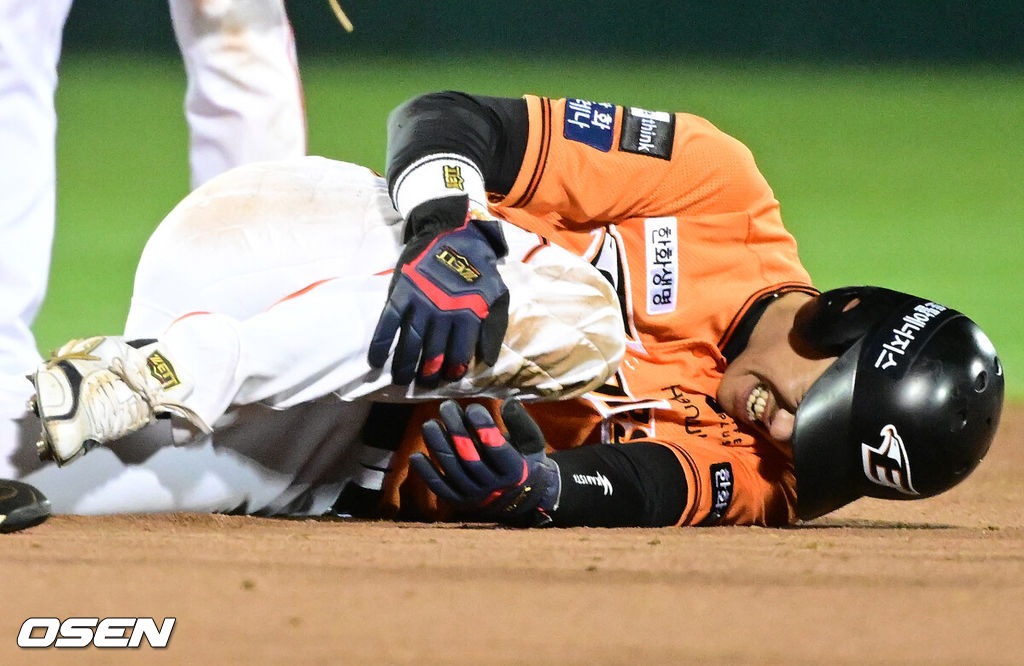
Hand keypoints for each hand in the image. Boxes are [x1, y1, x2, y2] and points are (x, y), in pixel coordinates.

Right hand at [367, 196, 509, 385]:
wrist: (454, 233)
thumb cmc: (479, 268)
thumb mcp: (497, 295)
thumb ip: (492, 327)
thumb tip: (486, 360)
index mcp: (468, 314)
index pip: (459, 353)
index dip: (452, 370)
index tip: (446, 378)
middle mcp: (443, 312)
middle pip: (433, 353)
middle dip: (427, 373)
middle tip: (423, 382)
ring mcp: (420, 303)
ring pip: (410, 343)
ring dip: (404, 365)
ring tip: (401, 378)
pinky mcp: (401, 293)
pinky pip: (388, 323)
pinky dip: (381, 344)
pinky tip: (376, 361)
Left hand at [410, 399, 559, 526]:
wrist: (522, 499)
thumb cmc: (526, 462)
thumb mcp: (533, 443)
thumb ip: (521, 423)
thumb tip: (507, 402)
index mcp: (514, 471)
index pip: (495, 448)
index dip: (482, 427)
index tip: (472, 408)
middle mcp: (493, 486)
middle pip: (469, 457)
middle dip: (456, 430)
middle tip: (446, 407)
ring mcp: (474, 496)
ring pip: (452, 470)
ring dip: (438, 446)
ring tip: (430, 424)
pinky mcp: (460, 502)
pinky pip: (440, 488)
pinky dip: (427, 473)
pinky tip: (416, 456)